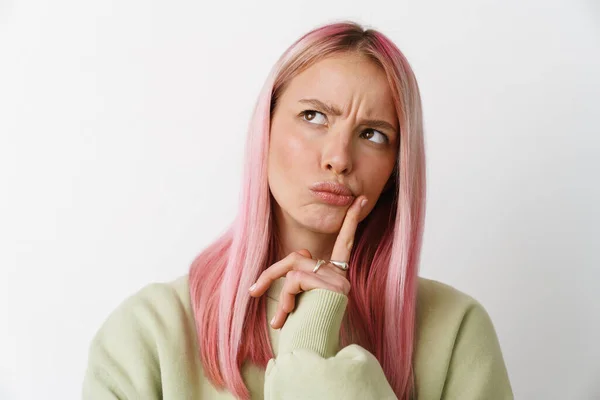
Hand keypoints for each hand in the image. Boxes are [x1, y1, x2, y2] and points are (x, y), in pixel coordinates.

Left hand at [248, 195, 367, 328]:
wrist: (317, 353)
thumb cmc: (310, 332)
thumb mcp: (304, 303)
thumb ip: (300, 282)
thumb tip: (289, 274)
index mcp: (337, 276)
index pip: (345, 242)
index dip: (351, 221)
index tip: (360, 199)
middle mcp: (341, 274)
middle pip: (297, 257)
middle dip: (272, 273)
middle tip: (252, 292)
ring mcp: (338, 279)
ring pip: (293, 267)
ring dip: (280, 292)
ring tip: (279, 319)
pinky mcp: (331, 285)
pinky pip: (296, 279)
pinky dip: (285, 297)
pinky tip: (285, 318)